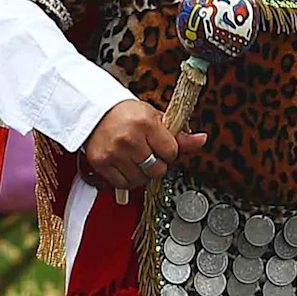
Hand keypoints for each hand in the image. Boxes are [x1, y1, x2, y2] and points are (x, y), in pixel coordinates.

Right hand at [82, 99, 204, 195]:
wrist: (95, 112)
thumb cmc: (127, 115)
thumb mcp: (155, 118)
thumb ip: (179, 134)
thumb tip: (201, 140)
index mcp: (146, 124)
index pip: (171, 153)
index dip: (168, 152)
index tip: (160, 145)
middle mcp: (129, 139)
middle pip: (157, 170)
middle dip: (156, 165)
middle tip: (148, 154)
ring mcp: (114, 152)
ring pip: (140, 179)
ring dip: (142, 174)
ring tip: (136, 161)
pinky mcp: (101, 162)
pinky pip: (123, 184)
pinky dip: (127, 180)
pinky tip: (126, 168)